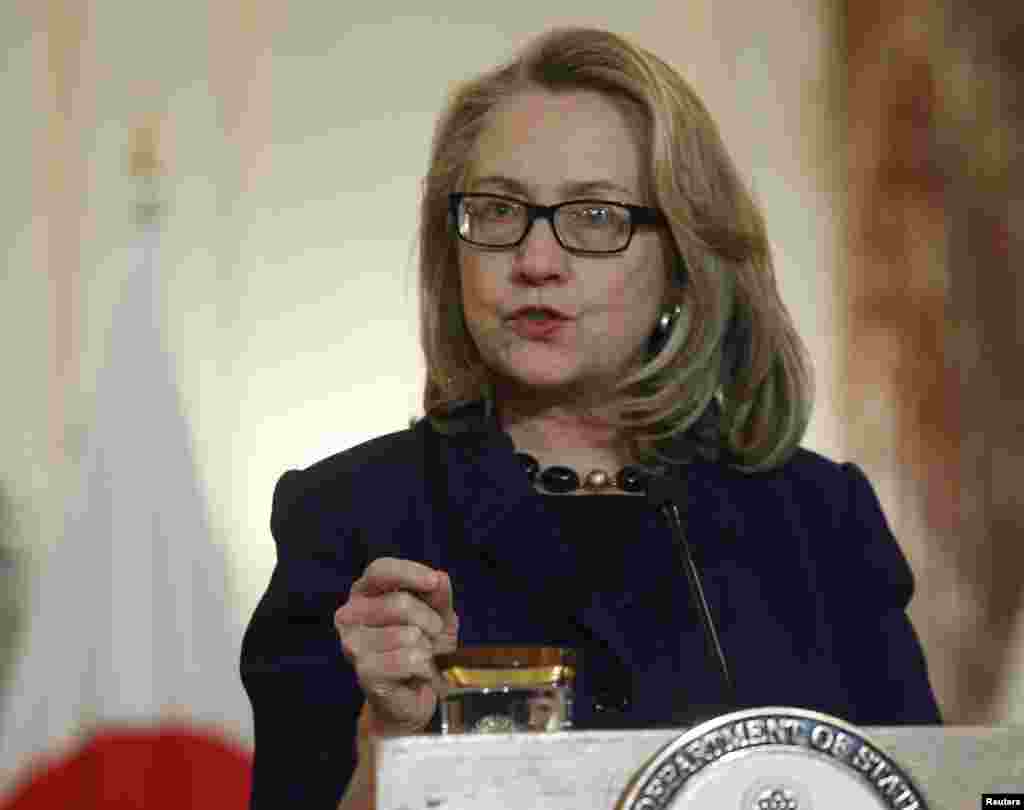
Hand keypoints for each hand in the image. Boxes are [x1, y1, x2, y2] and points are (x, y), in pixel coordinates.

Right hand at [335, 557, 458, 736]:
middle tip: (433, 635)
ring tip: (421, 655)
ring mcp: (353, 645)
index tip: (434, 582)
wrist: (413, 694)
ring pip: (408, 634)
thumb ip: (438, 595)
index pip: (380, 570)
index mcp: (363, 593)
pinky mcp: (364, 672)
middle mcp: (350, 616)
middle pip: (400, 603)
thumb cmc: (421, 645)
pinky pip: (410, 659)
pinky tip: (415, 673)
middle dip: (430, 621)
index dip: (408, 573)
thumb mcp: (438, 614)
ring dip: (427, 647)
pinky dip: (424, 667)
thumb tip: (439, 578)